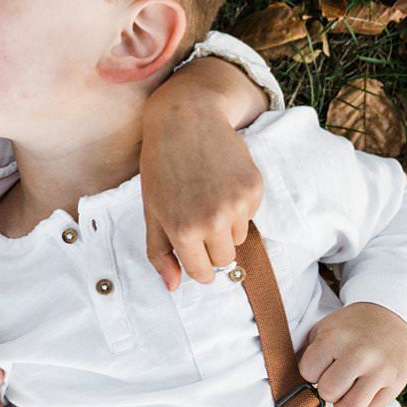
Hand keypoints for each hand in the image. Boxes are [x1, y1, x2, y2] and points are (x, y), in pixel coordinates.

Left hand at [140, 102, 263, 290]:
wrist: (186, 119)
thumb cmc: (162, 165)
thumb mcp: (151, 209)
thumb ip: (160, 252)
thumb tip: (173, 287)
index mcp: (182, 230)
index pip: (201, 273)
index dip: (198, 267)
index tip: (195, 255)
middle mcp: (212, 221)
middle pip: (224, 260)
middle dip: (212, 246)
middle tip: (198, 217)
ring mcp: (236, 205)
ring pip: (239, 237)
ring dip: (226, 225)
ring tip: (207, 194)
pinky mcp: (254, 189)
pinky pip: (251, 214)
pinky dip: (239, 204)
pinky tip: (221, 180)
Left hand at [299, 303, 406, 406]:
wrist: (389, 316)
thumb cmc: (350, 327)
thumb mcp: (323, 329)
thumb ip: (309, 354)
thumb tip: (297, 384)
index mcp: (335, 338)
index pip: (308, 373)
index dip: (310, 372)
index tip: (319, 366)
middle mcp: (359, 354)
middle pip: (328, 392)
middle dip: (326, 389)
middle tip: (332, 379)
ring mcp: (380, 370)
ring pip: (351, 406)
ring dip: (344, 401)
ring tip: (346, 388)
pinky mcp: (397, 382)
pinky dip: (364, 402)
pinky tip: (364, 386)